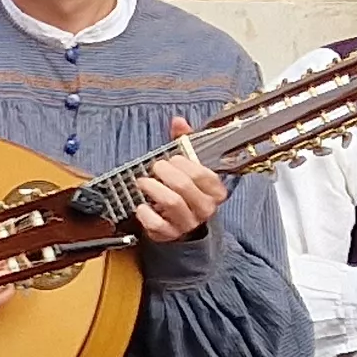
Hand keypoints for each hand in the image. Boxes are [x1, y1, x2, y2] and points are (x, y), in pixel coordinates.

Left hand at [129, 117, 227, 243]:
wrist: (181, 225)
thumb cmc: (185, 191)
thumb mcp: (188, 167)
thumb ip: (184, 143)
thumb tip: (178, 121)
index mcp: (215, 190)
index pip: (201, 173)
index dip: (182, 164)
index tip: (170, 160)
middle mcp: (205, 208)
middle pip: (184, 186)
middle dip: (164, 173)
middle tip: (154, 168)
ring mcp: (188, 223)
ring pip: (171, 202)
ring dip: (153, 188)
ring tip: (142, 182)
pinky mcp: (170, 235)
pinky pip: (157, 224)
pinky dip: (145, 213)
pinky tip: (141, 205)